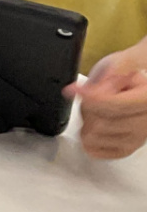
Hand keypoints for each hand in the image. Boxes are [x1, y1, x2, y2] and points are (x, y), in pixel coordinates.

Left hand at [68, 39, 146, 159]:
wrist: (133, 90)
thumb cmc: (125, 75)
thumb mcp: (122, 61)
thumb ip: (119, 66)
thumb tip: (107, 78)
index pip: (114, 105)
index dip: (90, 98)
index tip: (74, 90)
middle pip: (100, 123)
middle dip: (89, 108)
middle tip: (96, 97)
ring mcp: (138, 138)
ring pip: (93, 137)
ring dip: (86, 122)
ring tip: (97, 110)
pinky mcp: (125, 149)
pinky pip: (93, 150)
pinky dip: (87, 137)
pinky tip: (96, 124)